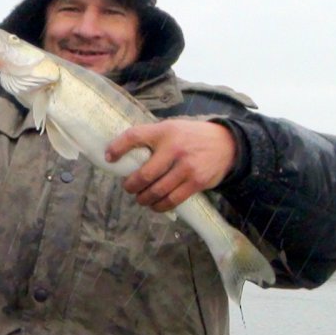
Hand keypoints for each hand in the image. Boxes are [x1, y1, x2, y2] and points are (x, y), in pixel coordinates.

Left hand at [105, 119, 236, 211]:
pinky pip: (173, 200)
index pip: (134, 136)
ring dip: (144, 199)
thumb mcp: (170, 128)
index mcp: (164, 131)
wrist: (226, 144)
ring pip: (157, 191)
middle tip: (128, 188)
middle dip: (131, 186)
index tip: (109, 157)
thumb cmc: (190, 137)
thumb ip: (149, 137)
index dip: (117, 147)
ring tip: (141, 198)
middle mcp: (175, 148)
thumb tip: (118, 152)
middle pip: (144, 174)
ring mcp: (187, 167)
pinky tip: (155, 205)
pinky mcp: (197, 182)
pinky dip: (160, 206)